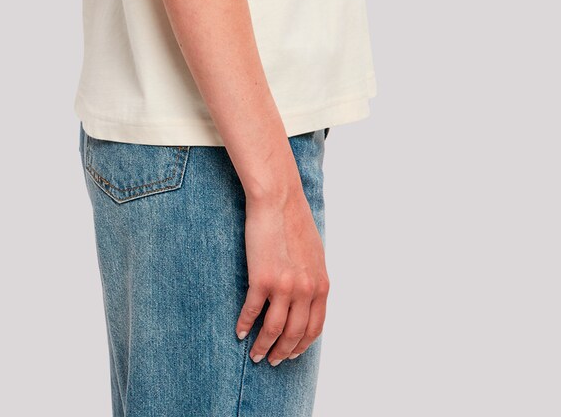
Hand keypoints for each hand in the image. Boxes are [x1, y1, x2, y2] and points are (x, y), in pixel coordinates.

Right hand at [235, 187, 328, 364]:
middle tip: (272, 360)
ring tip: (255, 354)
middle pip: (294, 335)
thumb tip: (307, 298)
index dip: (302, 345)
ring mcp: (284, 286)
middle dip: (282, 352)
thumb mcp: (314, 254)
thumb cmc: (294, 221)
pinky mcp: (262, 279)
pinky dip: (244, 325)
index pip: (314, 328)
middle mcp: (305, 290)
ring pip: (274, 330)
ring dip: (263, 346)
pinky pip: (252, 312)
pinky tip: (239, 332)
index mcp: (321, 285)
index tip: (292, 352)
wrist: (278, 199)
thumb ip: (313, 279)